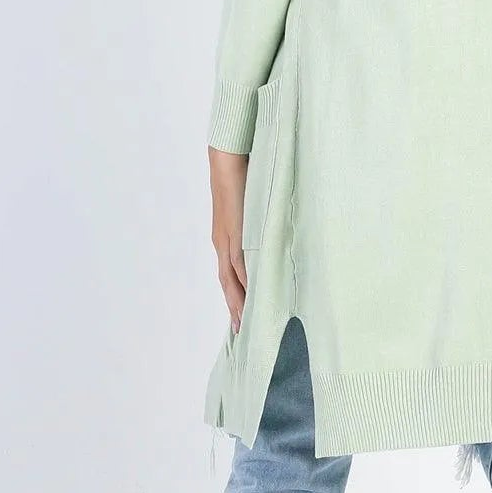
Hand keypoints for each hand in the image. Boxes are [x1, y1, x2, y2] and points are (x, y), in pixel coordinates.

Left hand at [209, 147, 248, 330]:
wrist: (227, 161)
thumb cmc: (242, 179)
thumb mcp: (249, 209)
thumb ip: (255, 225)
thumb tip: (269, 238)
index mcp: (225, 239)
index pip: (229, 275)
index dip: (234, 296)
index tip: (240, 316)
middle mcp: (222, 244)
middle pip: (227, 283)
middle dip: (234, 307)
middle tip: (240, 331)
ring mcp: (226, 240)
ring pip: (231, 279)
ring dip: (238, 300)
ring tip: (245, 321)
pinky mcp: (233, 234)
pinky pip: (239, 264)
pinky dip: (245, 281)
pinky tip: (252, 295)